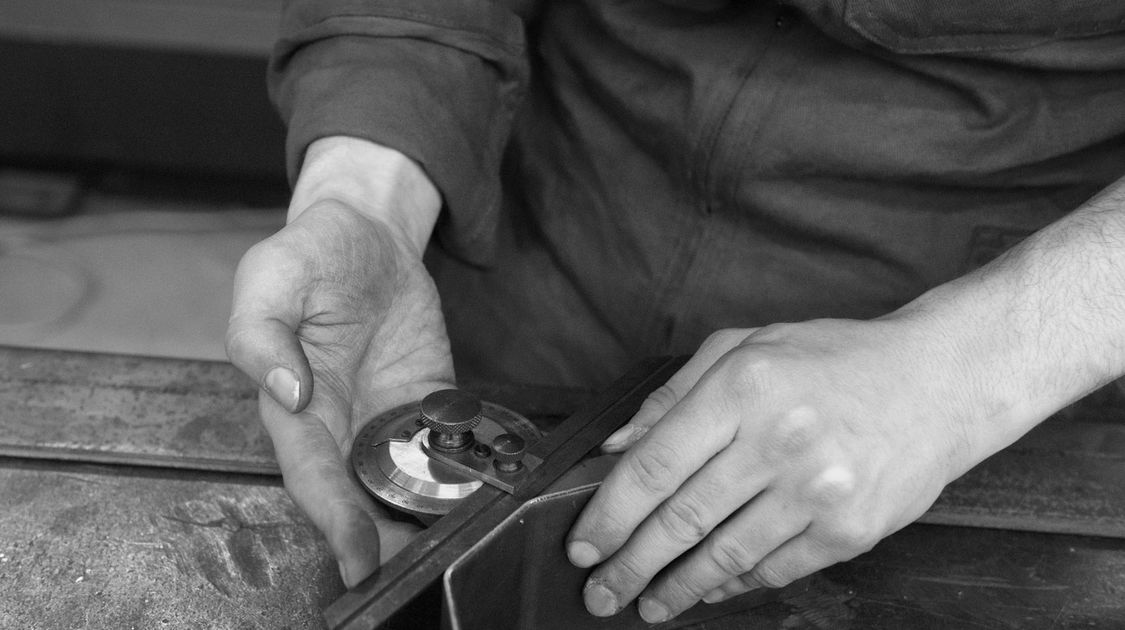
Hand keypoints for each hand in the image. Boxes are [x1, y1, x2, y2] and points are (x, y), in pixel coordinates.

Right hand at [226, 196, 450, 585]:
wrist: (365, 233)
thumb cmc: (307, 255)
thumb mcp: (268, 279)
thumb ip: (261, 336)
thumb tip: (286, 392)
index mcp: (297, 406)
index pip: (313, 477)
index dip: (334, 521)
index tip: (359, 561)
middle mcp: (342, 423)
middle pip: (361, 496)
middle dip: (387, 541)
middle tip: (421, 571)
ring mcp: (387, 415)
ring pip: (404, 482)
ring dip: (426, 518)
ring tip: (457, 548)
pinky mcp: (429, 400)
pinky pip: (446, 445)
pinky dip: (464, 474)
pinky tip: (486, 497)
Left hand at [567, 317, 985, 622]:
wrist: (939, 383)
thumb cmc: (835, 360)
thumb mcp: (747, 346)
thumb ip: (674, 394)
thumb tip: (617, 447)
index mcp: (744, 387)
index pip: (654, 464)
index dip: (609, 513)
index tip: (584, 543)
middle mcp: (780, 440)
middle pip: (681, 519)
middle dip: (629, 564)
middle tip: (600, 591)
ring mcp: (818, 491)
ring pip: (724, 556)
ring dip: (675, 588)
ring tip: (647, 603)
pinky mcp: (850, 531)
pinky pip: (774, 570)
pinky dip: (733, 585)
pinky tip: (707, 590)